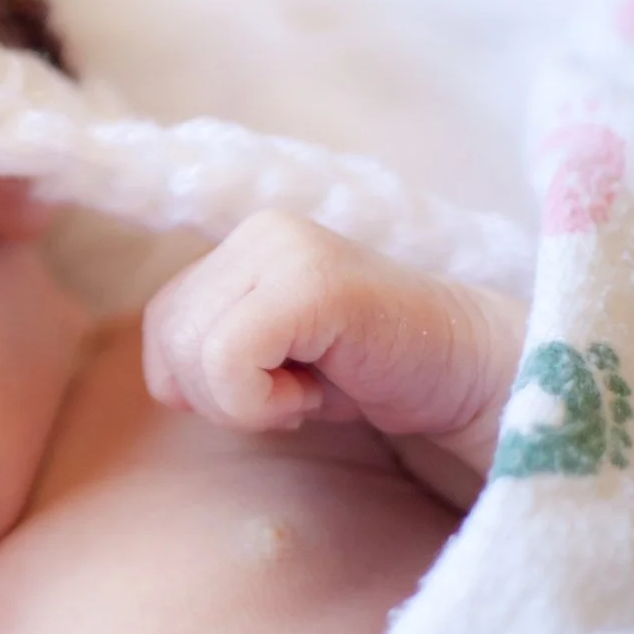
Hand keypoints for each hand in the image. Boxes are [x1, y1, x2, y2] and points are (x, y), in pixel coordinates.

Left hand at [142, 211, 524, 472]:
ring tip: (316, 384)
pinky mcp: (311, 282)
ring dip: (250, 401)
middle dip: (224, 395)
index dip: (208, 384)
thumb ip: (209, 348)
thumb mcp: (270, 358)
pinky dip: (263, 403)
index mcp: (241, 245)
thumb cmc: (372, 375)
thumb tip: (160, 381)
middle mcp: (257, 231)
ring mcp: (284, 248)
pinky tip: (323, 391)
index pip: (161, 327)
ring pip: (192, 354)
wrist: (473, 379)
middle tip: (301, 390)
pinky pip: (227, 361)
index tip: (284, 382)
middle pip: (168, 340)